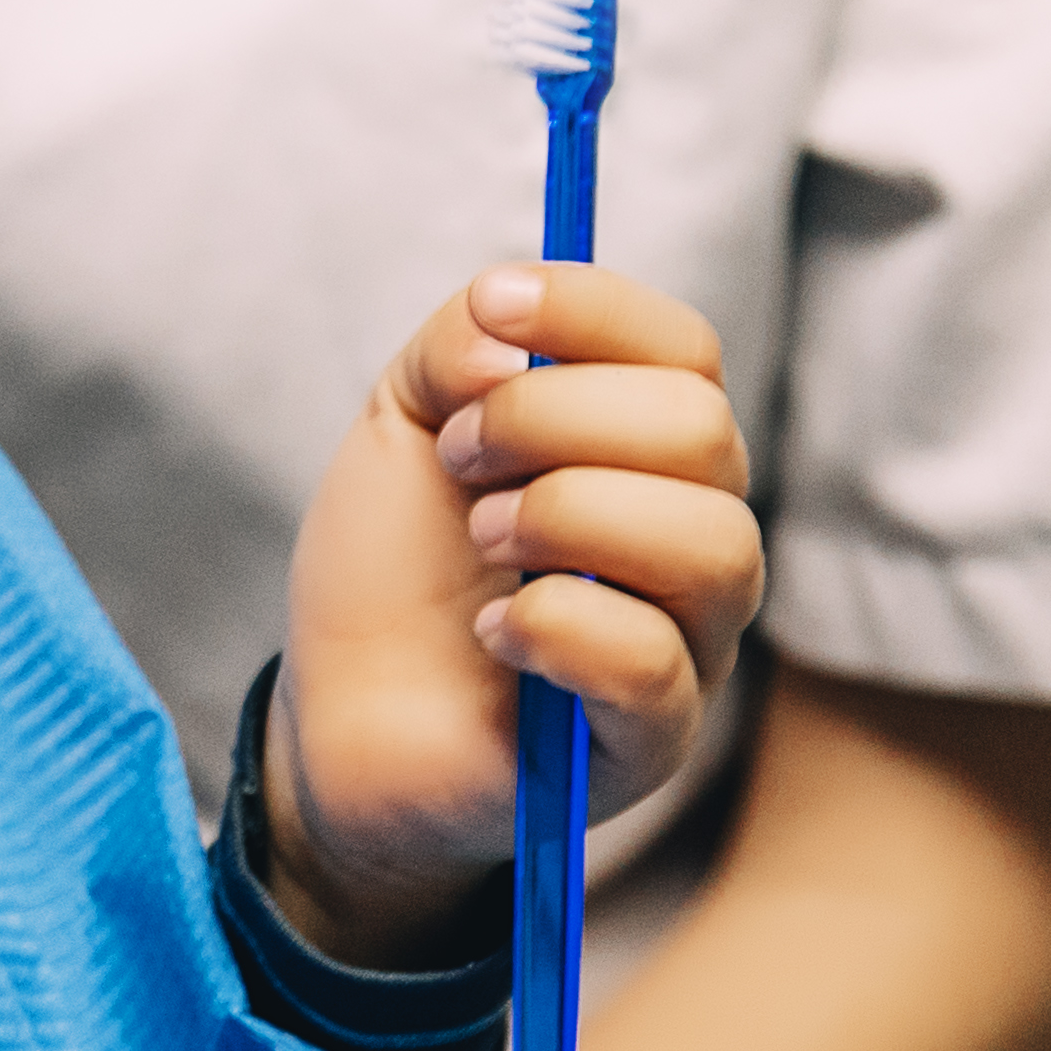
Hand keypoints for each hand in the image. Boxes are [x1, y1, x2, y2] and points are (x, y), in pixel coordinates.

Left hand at [266, 264, 759, 964]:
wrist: (341, 715)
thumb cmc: (395, 566)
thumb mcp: (402, 420)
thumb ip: (457, 345)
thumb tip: (507, 337)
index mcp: (646, 453)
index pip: (685, 351)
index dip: (589, 310)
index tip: (491, 313)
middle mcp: (693, 539)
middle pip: (701, 432)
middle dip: (549, 419)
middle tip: (459, 458)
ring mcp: (689, 645)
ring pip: (708, 544)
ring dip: (562, 516)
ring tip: (482, 537)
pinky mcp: (652, 740)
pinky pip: (653, 663)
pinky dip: (552, 627)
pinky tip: (491, 631)